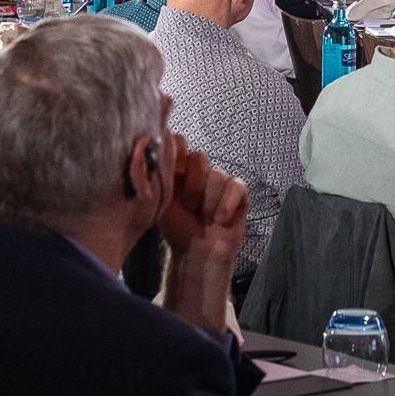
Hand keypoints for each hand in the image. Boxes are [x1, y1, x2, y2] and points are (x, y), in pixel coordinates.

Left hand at [155, 129, 247, 268]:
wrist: (198, 252)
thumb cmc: (178, 228)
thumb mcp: (160, 201)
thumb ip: (158, 177)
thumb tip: (155, 152)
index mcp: (179, 168)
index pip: (179, 142)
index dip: (177, 157)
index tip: (174, 178)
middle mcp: (200, 170)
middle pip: (199, 158)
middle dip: (193, 187)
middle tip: (190, 207)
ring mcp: (220, 179)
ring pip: (217, 176)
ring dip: (208, 203)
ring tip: (205, 219)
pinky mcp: (238, 190)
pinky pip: (235, 187)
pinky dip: (226, 206)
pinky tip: (220, 221)